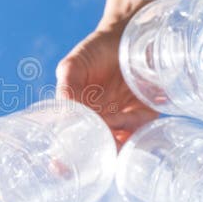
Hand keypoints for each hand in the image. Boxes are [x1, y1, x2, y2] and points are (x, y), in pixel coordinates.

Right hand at [56, 0, 157, 147]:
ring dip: (111, 145)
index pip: (72, 140)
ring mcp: (123, 120)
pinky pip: (136, 128)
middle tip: (81, 160)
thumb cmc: (95, 51)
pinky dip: (128, 128)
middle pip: (96, 147)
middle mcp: (101, 122)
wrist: (127, 34)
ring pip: (117, 143)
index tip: (56, 167)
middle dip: (90, 157)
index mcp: (81, 115)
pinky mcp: (145, 114)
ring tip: (103, 136)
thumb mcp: (73, 66)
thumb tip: (65, 108)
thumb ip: (66, 86)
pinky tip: (119, 124)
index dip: (65, 156)